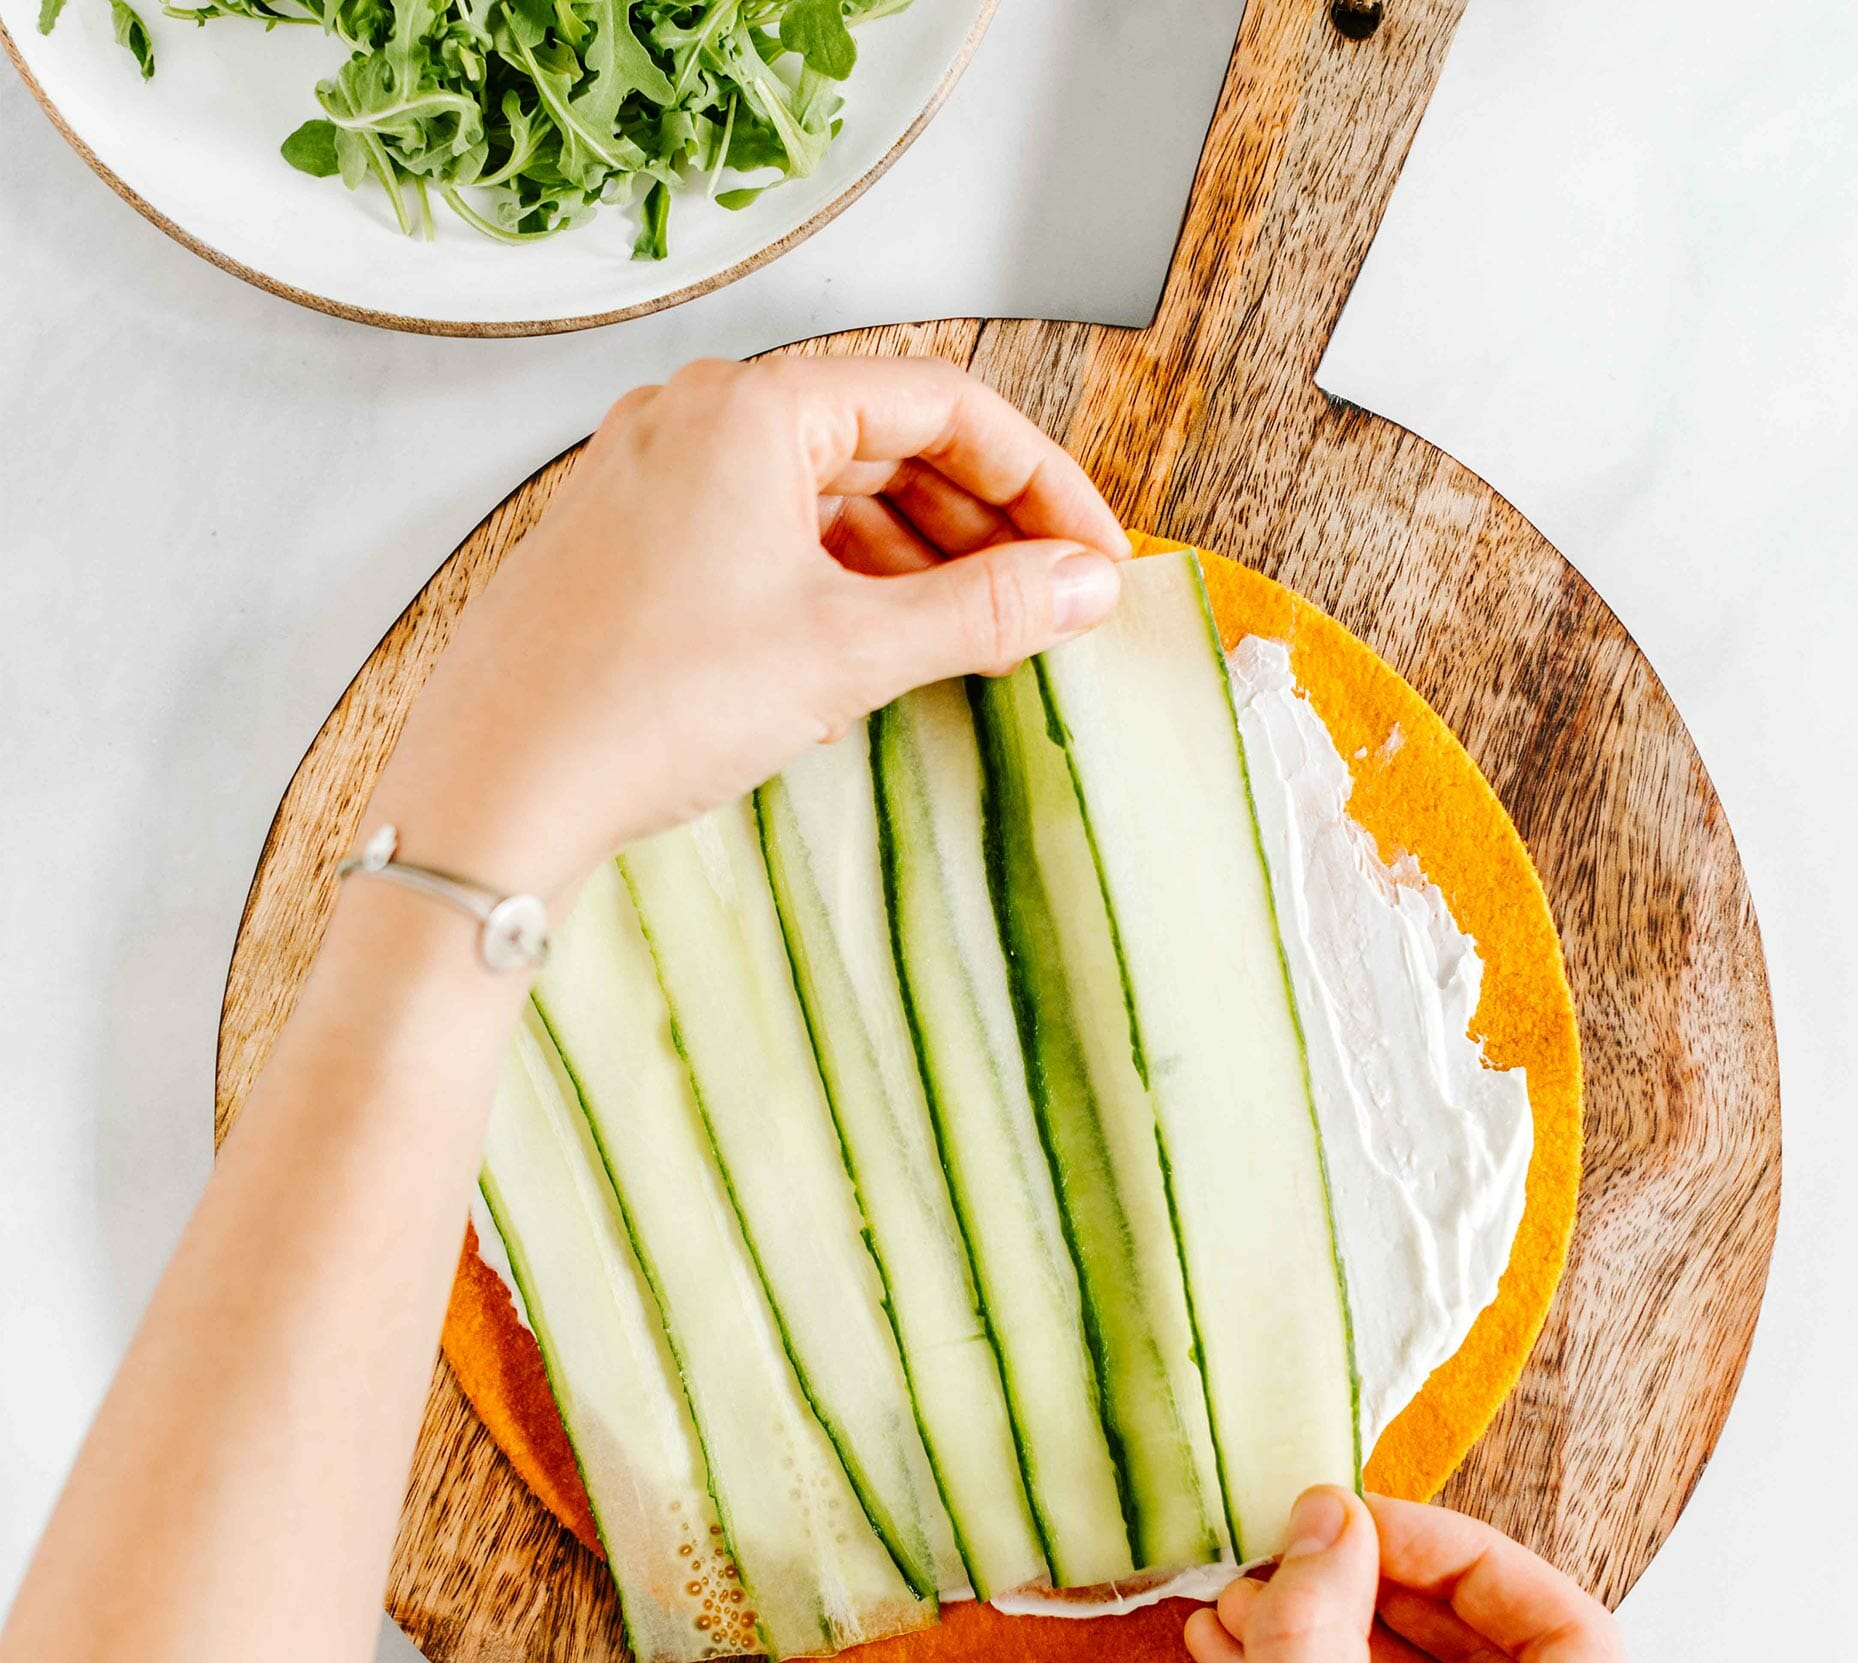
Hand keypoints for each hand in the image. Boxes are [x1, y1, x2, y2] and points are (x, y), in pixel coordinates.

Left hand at [368, 354, 1128, 901]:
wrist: (494, 793)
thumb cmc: (651, 703)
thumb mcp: (846, 654)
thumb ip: (983, 610)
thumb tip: (1085, 585)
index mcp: (750, 407)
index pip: (942, 405)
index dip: (1040, 481)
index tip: (1093, 557)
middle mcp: (692, 419)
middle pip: (882, 443)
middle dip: (980, 524)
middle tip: (1049, 602)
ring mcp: (650, 480)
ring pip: (821, 495)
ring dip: (911, 558)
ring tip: (973, 635)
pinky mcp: (626, 546)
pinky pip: (761, 536)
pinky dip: (834, 579)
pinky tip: (868, 649)